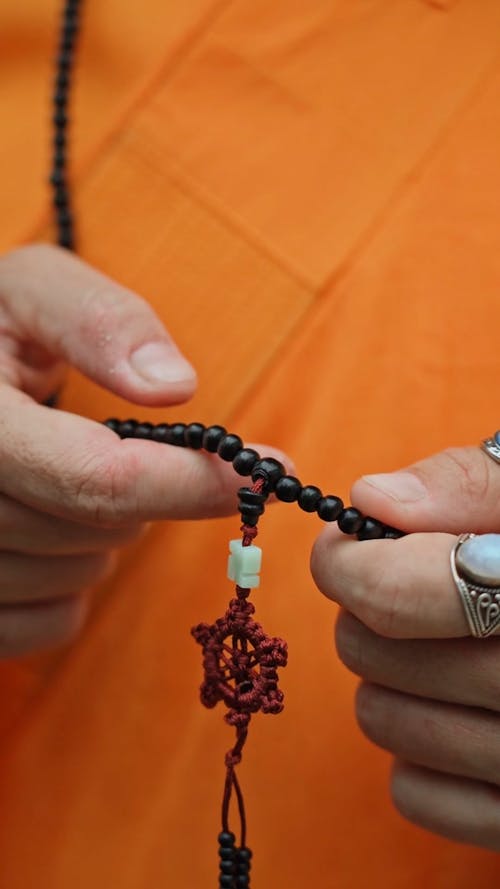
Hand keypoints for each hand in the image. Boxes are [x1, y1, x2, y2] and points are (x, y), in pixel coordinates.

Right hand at [0, 245, 285, 657]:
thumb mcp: (32, 290)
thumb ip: (98, 321)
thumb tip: (175, 386)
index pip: (93, 478)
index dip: (187, 482)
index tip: (268, 473)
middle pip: (92, 529)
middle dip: (137, 490)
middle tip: (118, 443)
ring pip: (75, 579)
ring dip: (102, 534)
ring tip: (68, 475)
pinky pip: (52, 622)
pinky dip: (74, 584)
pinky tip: (53, 529)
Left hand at [311, 446, 499, 850]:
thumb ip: (468, 485)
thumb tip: (372, 499)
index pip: (400, 595)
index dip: (347, 564)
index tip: (341, 551)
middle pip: (372, 654)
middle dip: (369, 613)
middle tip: (409, 597)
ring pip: (379, 720)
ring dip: (387, 678)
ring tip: (438, 650)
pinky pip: (411, 792)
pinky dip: (418, 751)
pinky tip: (461, 712)